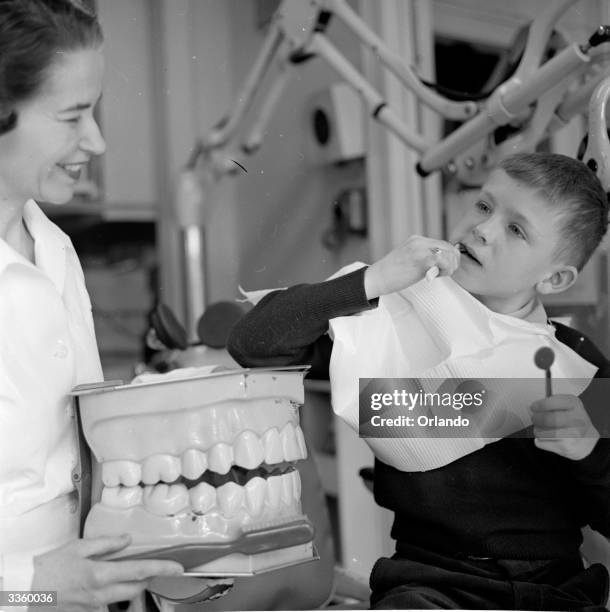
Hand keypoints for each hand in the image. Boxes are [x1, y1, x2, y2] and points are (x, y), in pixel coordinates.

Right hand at [30, 534, 183, 610]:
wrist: (25, 590)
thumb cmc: (49, 566)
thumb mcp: (78, 547)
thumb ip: (106, 543)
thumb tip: (128, 540)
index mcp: (100, 574)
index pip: (139, 571)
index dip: (162, 568)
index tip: (178, 568)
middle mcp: (99, 595)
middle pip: (136, 589)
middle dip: (147, 579)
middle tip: (151, 568)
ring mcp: (93, 608)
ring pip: (122, 600)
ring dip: (128, 588)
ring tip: (120, 575)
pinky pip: (105, 607)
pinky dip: (110, 596)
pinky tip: (103, 587)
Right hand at [364, 236, 459, 299]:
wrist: (376, 278)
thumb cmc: (391, 274)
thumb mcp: (408, 259)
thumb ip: (423, 257)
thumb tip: (443, 262)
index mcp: (416, 240)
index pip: (442, 244)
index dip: (448, 257)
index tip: (443, 269)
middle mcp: (419, 241)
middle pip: (449, 248)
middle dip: (452, 262)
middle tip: (443, 273)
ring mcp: (420, 249)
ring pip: (449, 254)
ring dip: (449, 267)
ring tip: (437, 275)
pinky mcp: (422, 259)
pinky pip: (444, 262)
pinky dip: (445, 271)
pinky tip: (433, 277)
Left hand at [529, 394, 599, 459]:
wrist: (588, 440)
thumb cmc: (572, 420)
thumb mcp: (566, 405)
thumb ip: (550, 403)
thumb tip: (531, 408)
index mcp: (574, 404)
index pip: (550, 403)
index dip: (538, 405)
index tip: (533, 407)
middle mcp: (577, 419)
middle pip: (547, 419)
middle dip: (536, 418)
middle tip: (535, 418)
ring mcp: (574, 435)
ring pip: (541, 432)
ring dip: (537, 430)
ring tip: (543, 429)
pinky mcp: (567, 448)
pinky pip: (541, 443)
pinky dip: (541, 441)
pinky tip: (549, 438)